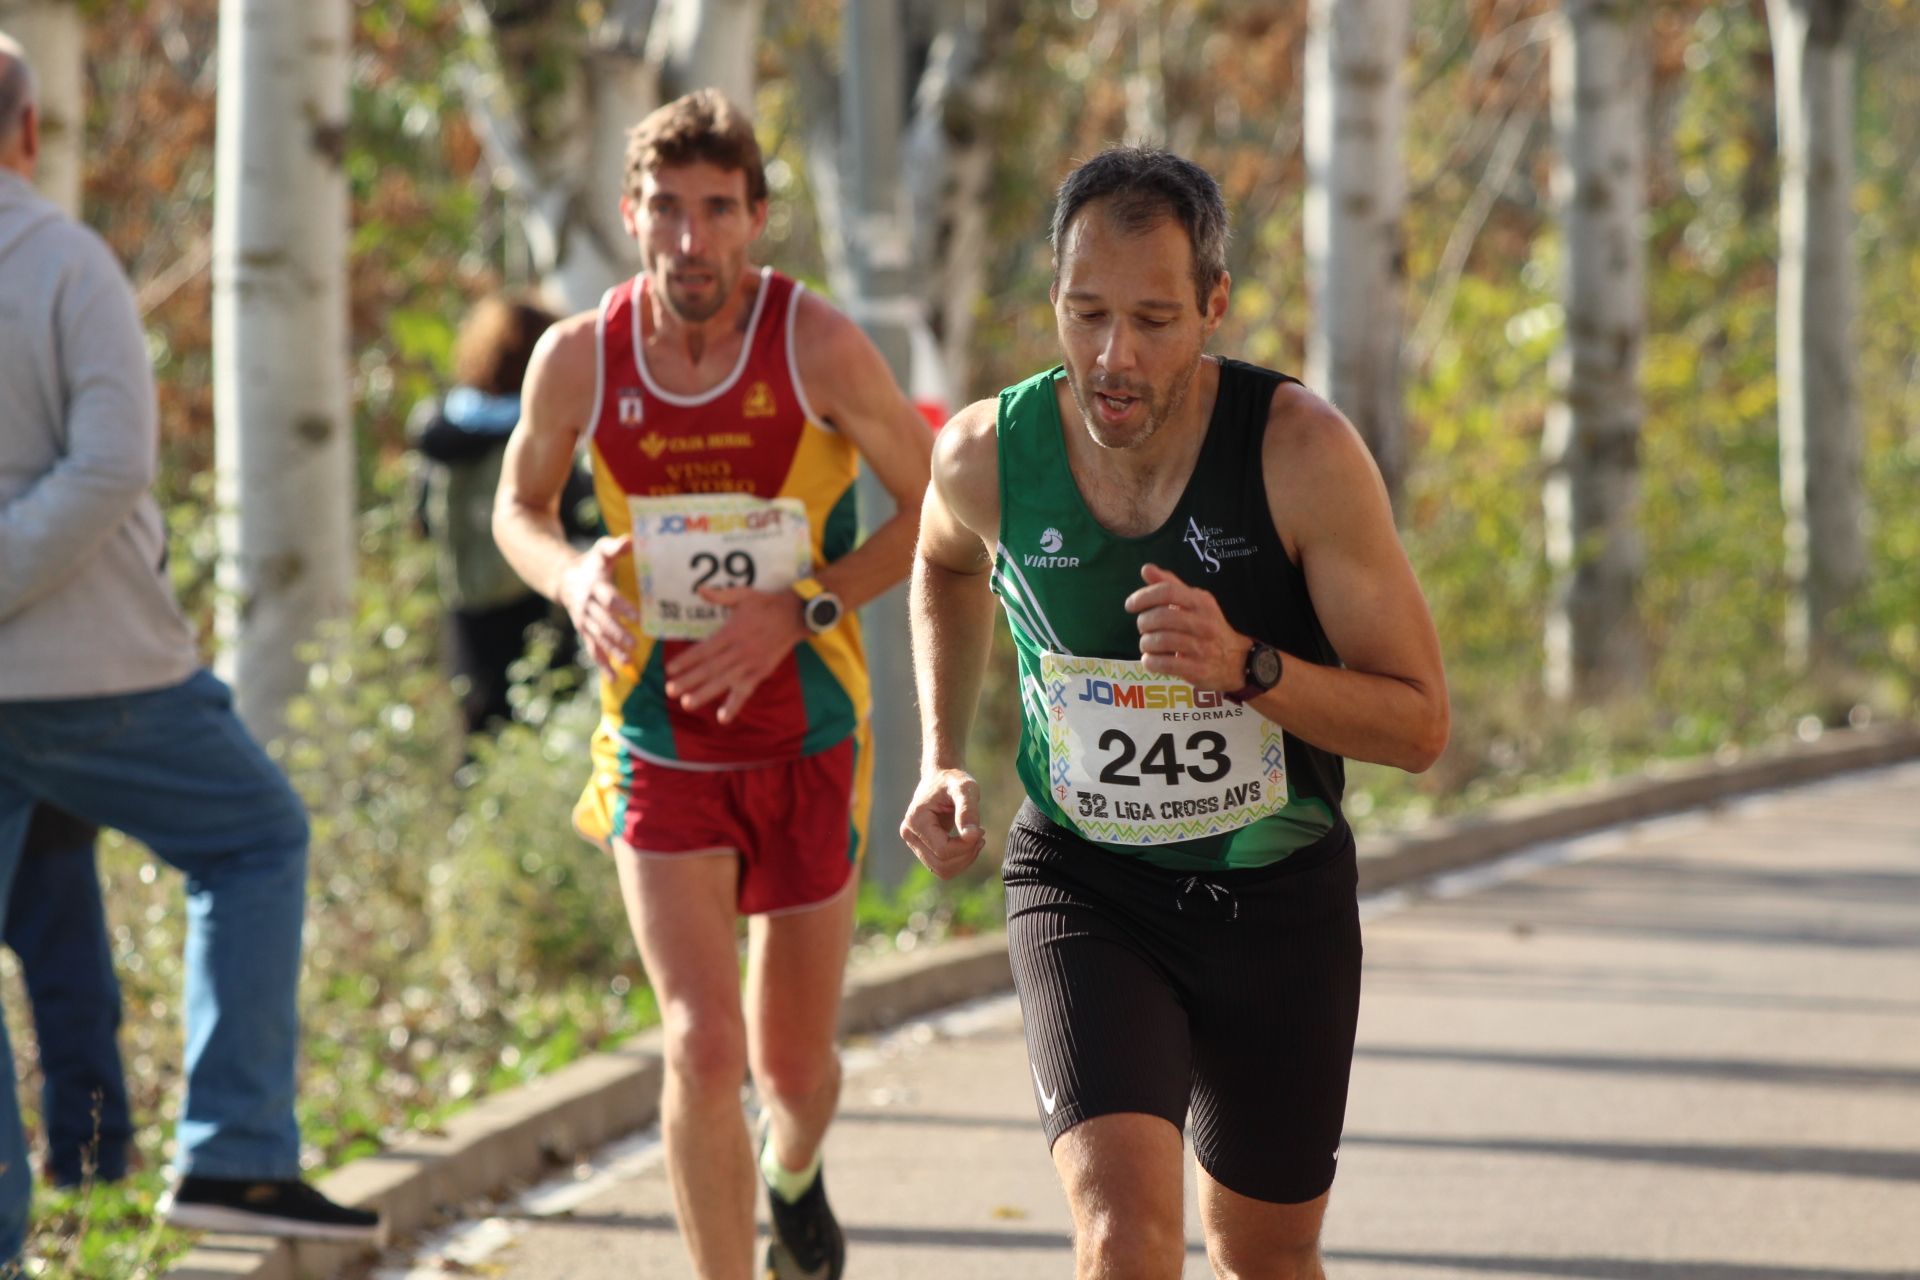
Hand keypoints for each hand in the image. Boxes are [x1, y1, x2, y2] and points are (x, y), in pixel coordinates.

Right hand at [559, 534, 639, 674]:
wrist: (565, 579)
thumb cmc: (591, 563)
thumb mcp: (601, 550)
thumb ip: (615, 547)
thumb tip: (631, 540)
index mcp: (594, 586)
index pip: (608, 598)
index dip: (621, 607)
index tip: (637, 617)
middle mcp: (587, 606)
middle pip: (603, 622)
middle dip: (617, 634)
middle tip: (634, 645)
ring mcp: (584, 621)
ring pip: (597, 638)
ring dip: (612, 651)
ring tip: (628, 662)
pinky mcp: (584, 631)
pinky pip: (592, 649)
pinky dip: (602, 664)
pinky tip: (613, 677)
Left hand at [662, 585, 806, 723]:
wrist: (795, 616)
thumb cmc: (766, 604)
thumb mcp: (743, 594)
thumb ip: (720, 595)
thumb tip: (700, 589)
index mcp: (731, 633)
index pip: (704, 650)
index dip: (686, 660)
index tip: (670, 669)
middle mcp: (739, 651)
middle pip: (710, 668)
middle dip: (689, 680)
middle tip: (670, 691)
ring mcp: (749, 665)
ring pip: (723, 682)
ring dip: (704, 694)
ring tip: (687, 704)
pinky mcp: (759, 673)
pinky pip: (745, 692)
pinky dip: (734, 705)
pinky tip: (722, 718)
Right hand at [899, 768, 985, 878]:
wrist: (941, 777)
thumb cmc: (954, 780)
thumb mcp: (966, 789)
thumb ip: (968, 811)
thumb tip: (973, 836)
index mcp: (916, 820)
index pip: (943, 850)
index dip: (966, 846)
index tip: (982, 830)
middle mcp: (909, 833)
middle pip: (940, 865)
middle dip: (966, 855)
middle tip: (981, 835)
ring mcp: (913, 842)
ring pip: (941, 870)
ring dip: (963, 860)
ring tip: (976, 839)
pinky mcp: (921, 847)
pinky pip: (941, 867)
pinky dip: (959, 860)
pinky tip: (968, 842)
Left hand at [1124, 563, 1251, 692]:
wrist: (1236, 660)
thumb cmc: (1207, 626)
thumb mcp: (1194, 602)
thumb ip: (1170, 585)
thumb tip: (1146, 568)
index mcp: (1201, 602)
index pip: (1168, 591)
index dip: (1144, 597)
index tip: (1130, 605)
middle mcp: (1204, 623)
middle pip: (1162, 617)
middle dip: (1144, 622)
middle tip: (1143, 627)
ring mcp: (1202, 647)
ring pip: (1161, 641)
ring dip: (1145, 643)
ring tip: (1147, 644)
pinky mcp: (1198, 669)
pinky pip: (1165, 664)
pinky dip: (1150, 661)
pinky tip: (1151, 659)